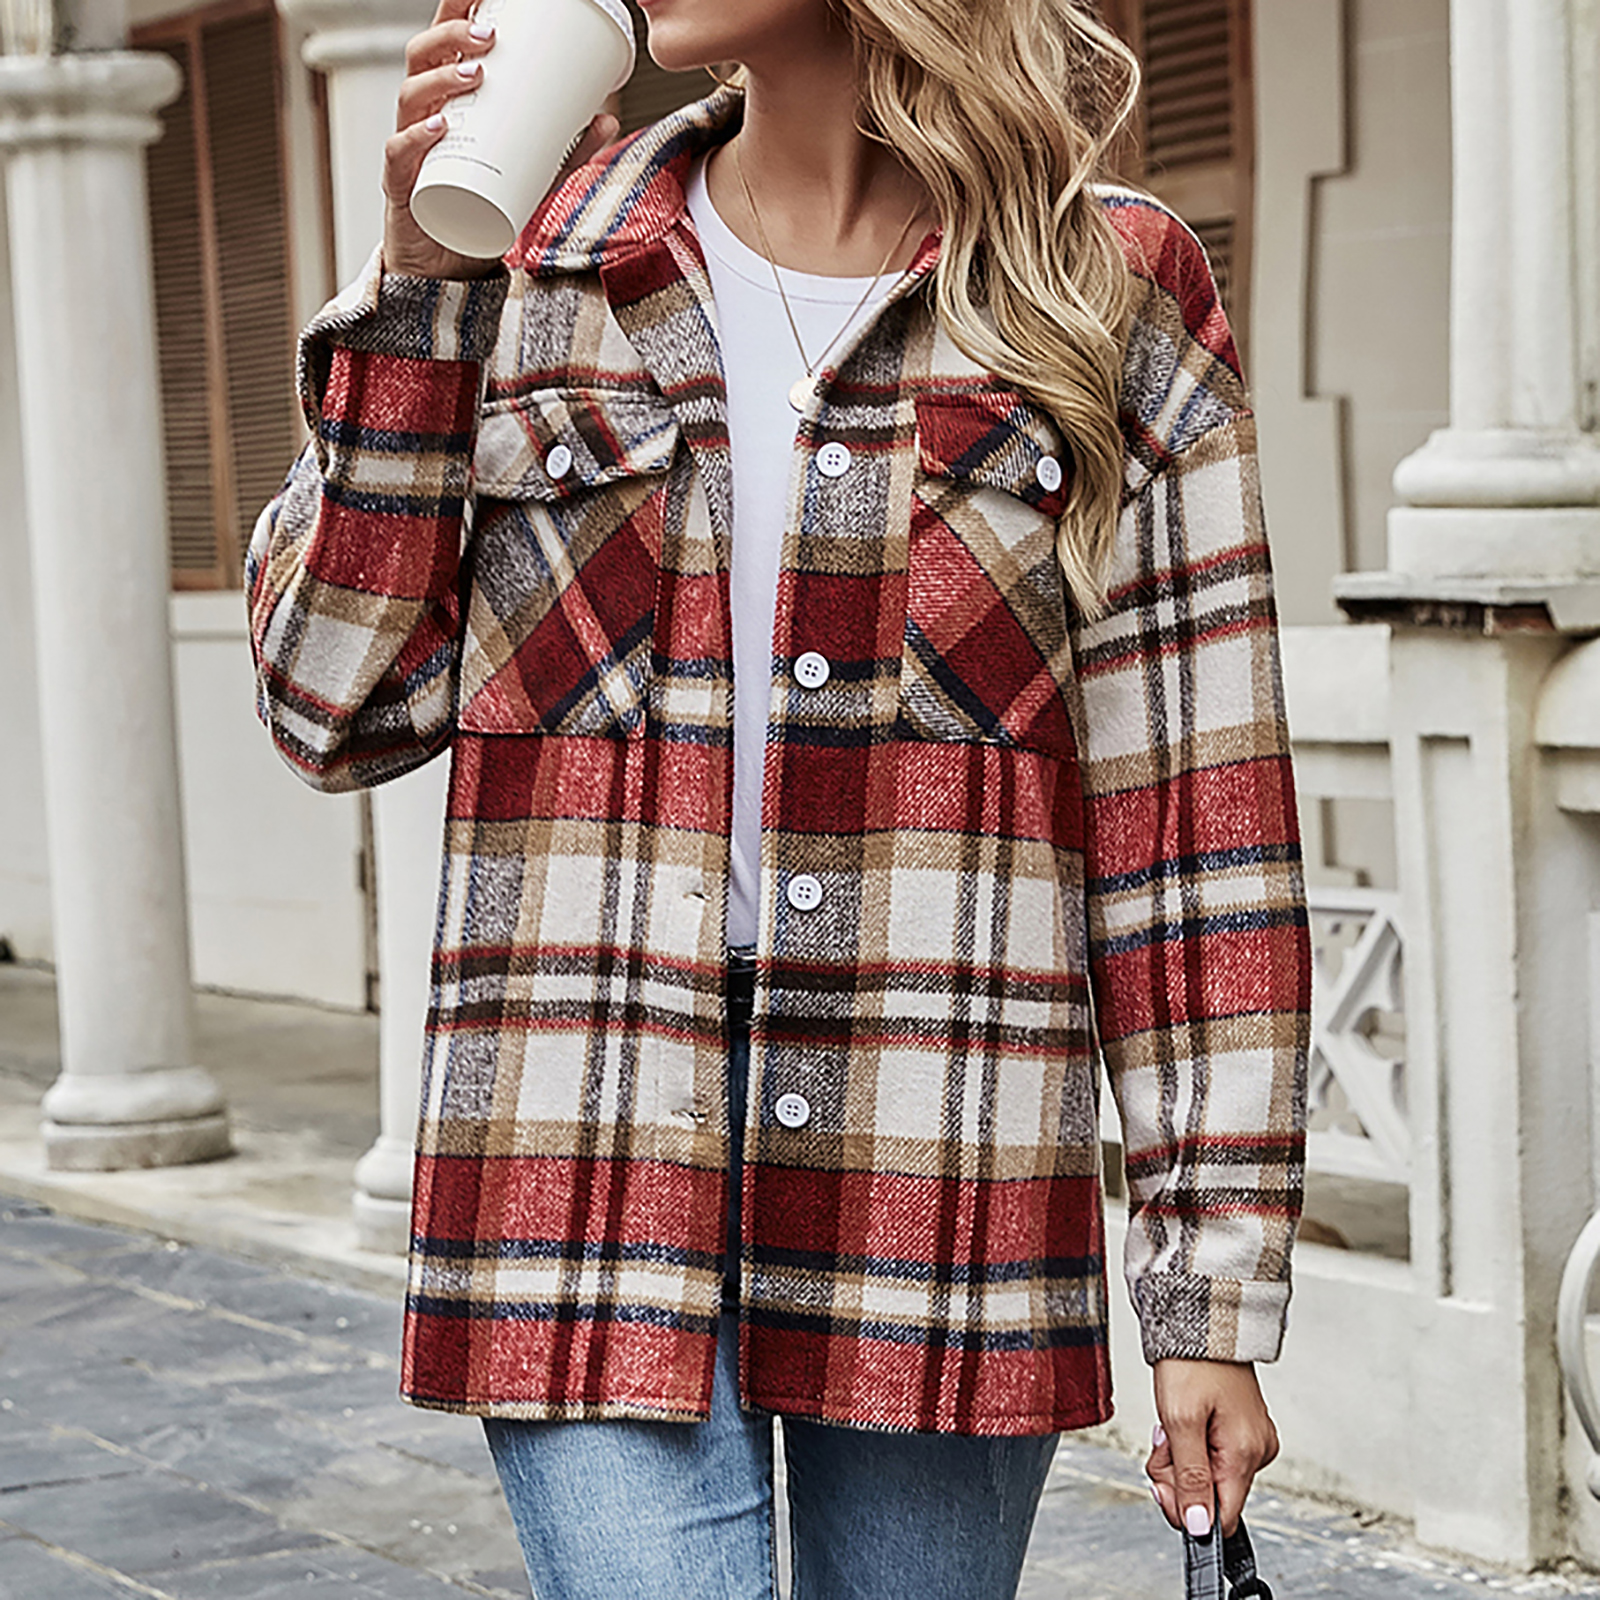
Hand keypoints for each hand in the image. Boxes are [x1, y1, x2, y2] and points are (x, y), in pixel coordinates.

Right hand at [382, 0, 619, 280]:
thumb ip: (567, 150)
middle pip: (422, 56)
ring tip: (476, 74)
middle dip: (451, 36)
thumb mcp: (533, 176)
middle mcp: (420, 115)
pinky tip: (438, 129)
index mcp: (445, 99)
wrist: (448, 267)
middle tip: (490, 37)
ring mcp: (407, 147)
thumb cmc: (483, 208)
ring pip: (410, 97)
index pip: (442, 42)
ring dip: (441, 79)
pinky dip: (416, 138)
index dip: (454, 10)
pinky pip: (399, 154)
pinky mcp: (401, 186)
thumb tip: (608, 119)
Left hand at [1146, 1359, 1278, 1537]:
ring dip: (1179, 1457)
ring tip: (1170, 1423)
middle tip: (1163, 1441)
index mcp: (1245, 1454)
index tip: (1163, 1482)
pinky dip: (1188, 1443)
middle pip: (1211, 1496)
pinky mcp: (1239, 1429)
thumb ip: (1190, 1477)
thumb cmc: (1191, 1360)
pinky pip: (1210, 1454)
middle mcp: (1256, 1451)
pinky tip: (1182, 1419)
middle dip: (1177, 1476)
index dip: (1188, 1510)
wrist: (1200, 1319)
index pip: (1223, 1518)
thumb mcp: (1180, 1420)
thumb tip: (1199, 1526)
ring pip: (1206, 1475)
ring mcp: (1250, 1439)